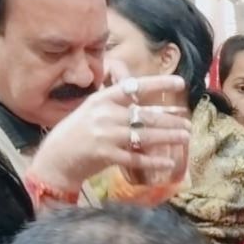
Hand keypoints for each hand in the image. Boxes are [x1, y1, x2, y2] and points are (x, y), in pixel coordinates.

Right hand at [28, 75, 191, 193]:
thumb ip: (115, 104)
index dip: (158, 83)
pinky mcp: (106, 155)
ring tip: (185, 137)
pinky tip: (169, 162)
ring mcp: (106, 135)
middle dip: (170, 119)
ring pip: (145, 135)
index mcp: (102, 99)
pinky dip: (154, 161)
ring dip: (168, 137)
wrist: (56, 158)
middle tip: (188, 123)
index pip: (134, 87)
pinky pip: (136, 158)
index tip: (180, 82)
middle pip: (145, 115)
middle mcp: (105, 115)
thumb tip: (140, 100)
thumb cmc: (78, 133)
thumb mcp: (92, 111)